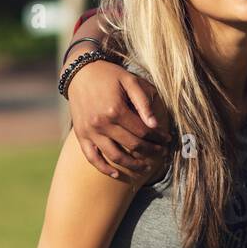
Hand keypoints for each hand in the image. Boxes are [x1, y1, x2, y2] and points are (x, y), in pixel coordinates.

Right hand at [66, 59, 172, 180]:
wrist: (79, 73)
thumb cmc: (109, 75)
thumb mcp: (129, 81)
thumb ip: (143, 102)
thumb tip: (155, 124)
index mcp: (116, 110)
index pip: (143, 131)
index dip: (158, 137)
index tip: (167, 139)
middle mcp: (102, 124)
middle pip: (132, 145)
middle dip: (151, 151)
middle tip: (162, 153)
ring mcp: (90, 132)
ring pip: (115, 156)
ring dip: (133, 165)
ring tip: (145, 167)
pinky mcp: (81, 136)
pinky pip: (92, 158)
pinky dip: (104, 169)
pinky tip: (116, 174)